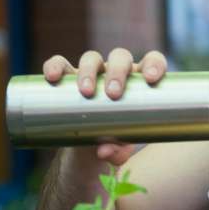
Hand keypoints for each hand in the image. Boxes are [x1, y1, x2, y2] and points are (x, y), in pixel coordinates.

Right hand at [42, 48, 167, 164]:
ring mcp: (92, 72)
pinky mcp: (66, 77)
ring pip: (91, 58)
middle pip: (120, 57)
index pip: (152, 61)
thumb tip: (103, 151)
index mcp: (140, 82)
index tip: (151, 79)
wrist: (86, 147)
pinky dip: (55, 66)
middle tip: (113, 94)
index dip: (155, 65)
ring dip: (89, 71)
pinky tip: (53, 77)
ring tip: (86, 91)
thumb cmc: (115, 140)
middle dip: (117, 72)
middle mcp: (117, 71)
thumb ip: (116, 152)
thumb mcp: (120, 150)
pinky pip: (59, 64)